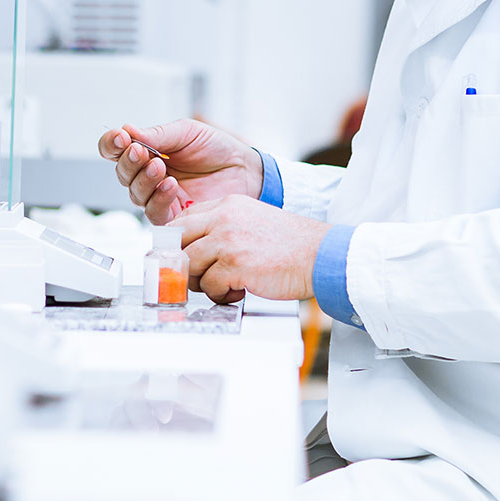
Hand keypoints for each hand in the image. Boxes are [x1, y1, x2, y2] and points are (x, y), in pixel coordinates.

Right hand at [97, 119, 261, 223]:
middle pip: (122, 172)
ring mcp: (159, 196)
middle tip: (140, 151)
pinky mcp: (173, 216)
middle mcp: (149, 175)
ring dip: (143, 179)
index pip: (116, 149)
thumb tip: (128, 131)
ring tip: (160, 167)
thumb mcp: (187, 132)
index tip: (120, 137)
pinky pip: (154, 212)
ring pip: (135, 193)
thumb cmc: (217, 149)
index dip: (112, 144)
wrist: (245, 170)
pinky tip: (170, 185)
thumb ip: (158, 134)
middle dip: (128, 161)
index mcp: (148, 151)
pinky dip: (159, 197)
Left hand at [179, 193, 329, 303]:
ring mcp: (228, 241)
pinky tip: (238, 291)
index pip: (183, 220)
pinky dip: (221, 295)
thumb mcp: (253, 220)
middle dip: (183, 263)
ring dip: (204, 282)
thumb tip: (195, 248)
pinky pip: (209, 286)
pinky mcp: (236, 265)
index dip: (177, 243)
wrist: (321, 255)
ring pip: (190, 265)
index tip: (182, 257)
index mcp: (228, 205)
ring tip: (225, 285)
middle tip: (195, 276)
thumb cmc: (291, 244)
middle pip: (179, 241)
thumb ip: (224, 227)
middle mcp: (224, 219)